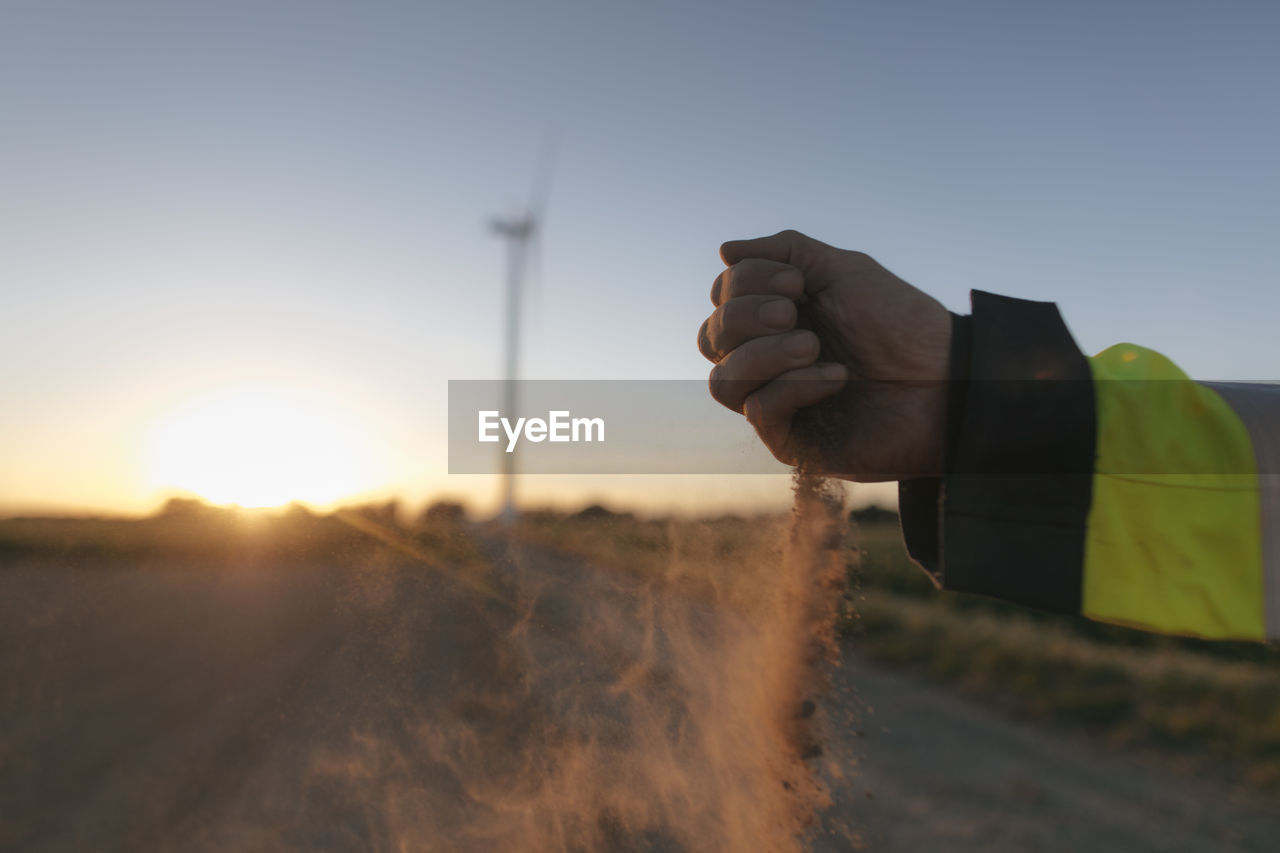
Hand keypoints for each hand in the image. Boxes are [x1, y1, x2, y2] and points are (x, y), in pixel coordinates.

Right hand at [697, 230, 951, 479]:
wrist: (947, 376)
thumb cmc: (900, 323)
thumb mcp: (842, 269)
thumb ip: (786, 251)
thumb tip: (724, 250)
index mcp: (774, 318)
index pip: (721, 300)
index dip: (744, 282)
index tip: (798, 281)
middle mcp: (766, 360)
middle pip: (711, 338)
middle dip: (745, 316)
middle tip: (794, 310)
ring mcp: (776, 401)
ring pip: (723, 381)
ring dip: (764, 354)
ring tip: (814, 345)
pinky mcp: (791, 441)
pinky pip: (760, 411)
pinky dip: (794, 387)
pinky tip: (837, 377)